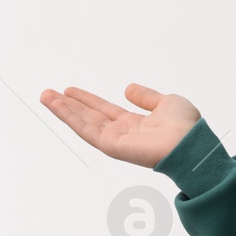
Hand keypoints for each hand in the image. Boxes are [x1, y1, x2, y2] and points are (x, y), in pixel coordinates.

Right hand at [39, 83, 201, 168]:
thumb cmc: (185, 126)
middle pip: (88, 116)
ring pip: (82, 123)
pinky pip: (85, 129)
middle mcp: (121, 133)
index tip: (70, 90)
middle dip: (68, 105)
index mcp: (134, 124)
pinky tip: (56, 105)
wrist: (190, 143)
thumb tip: (128, 89)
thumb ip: (146, 97)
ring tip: (45, 96)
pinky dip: (68, 116)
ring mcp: (114, 140)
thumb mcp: (166, 102)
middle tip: (48, 93)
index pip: (104, 110)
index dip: (87, 99)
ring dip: (62, 110)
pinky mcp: (110, 146)